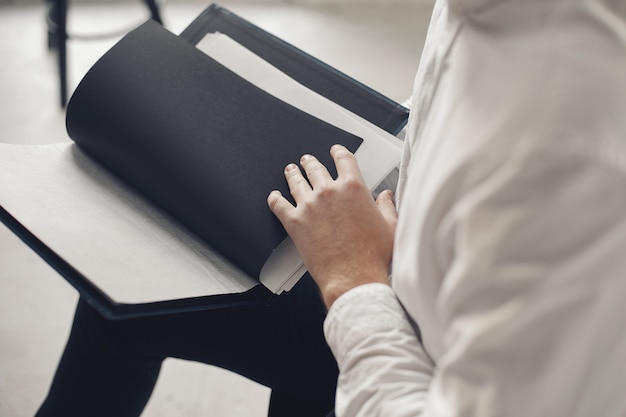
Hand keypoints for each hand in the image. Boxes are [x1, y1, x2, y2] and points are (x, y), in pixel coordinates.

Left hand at [267, 144, 396, 307]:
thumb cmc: (372, 255)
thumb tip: (386, 196)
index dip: (338, 152)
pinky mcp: (294, 222)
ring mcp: (309, 205)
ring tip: (290, 170)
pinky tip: (273, 196)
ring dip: (292, 173)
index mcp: (353, 188)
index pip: (344, 160)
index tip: (335, 150)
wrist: (353, 276)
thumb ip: (387, 206)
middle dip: (310, 161)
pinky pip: (278, 204)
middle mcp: (329, 192)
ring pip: (296, 181)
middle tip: (307, 159)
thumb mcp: (390, 226)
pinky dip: (274, 199)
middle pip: (316, 167)